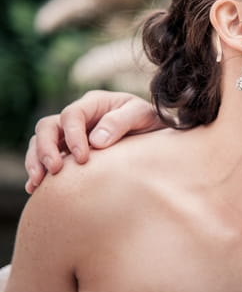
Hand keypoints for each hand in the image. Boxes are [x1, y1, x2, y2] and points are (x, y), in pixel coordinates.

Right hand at [24, 90, 163, 192]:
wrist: (155, 134)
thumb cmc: (150, 121)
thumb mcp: (142, 115)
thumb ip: (121, 122)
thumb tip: (96, 141)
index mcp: (94, 103)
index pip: (72, 115)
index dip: (72, 136)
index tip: (82, 158)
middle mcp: (78, 117)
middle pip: (47, 126)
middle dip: (45, 148)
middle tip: (54, 169)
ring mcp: (70, 134)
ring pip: (41, 142)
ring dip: (36, 160)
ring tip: (38, 182)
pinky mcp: (68, 151)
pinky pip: (45, 159)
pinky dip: (38, 172)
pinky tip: (35, 188)